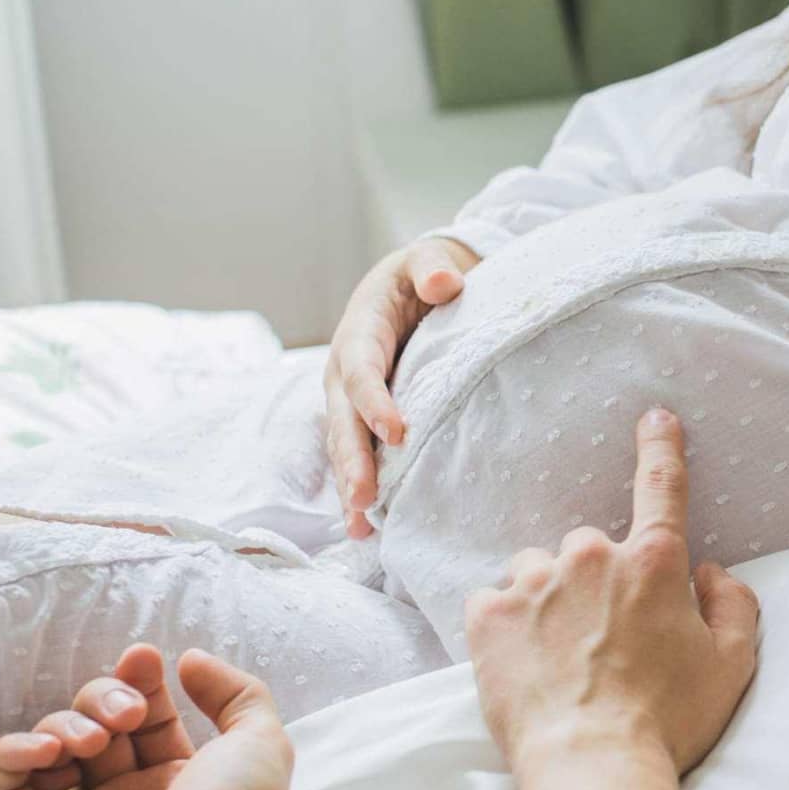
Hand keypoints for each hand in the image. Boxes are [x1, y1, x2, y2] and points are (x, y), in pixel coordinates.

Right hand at [0, 644, 293, 789]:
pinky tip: (47, 751)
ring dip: (65, 723)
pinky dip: (11, 753)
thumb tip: (189, 660)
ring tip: (94, 742)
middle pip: (94, 719)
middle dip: (105, 696)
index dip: (139, 680)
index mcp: (175, 777)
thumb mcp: (260, 739)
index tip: (143, 658)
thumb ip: (236, 690)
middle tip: (126, 715)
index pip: (143, 713)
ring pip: (49, 745)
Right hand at [325, 236, 480, 539]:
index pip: (362, 370)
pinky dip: (359, 490)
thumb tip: (444, 284)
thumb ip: (434, 268)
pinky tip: (366, 528)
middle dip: (353, 460)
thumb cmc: (425, 273)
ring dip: (350, 485)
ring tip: (360, 525)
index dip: (375, 401)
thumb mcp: (428, 260)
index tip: (398, 431)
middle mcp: (346, 370)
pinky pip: (358, 455)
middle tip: (364, 498)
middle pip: (344, 419)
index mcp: (361, 331)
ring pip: (345, 445)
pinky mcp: (364, 419)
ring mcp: (350, 399)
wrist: (415, 284)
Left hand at [467, 409, 760, 781]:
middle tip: (604, 641)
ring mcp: (533, 582)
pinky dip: (504, 624)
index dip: (661, 447)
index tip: (655, 418)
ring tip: (558, 656)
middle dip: (595, 583)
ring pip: (536, 570)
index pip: (661, 485)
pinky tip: (523, 663)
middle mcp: (591, 556)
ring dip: (546, 598)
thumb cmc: (669, 720)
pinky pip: (492, 600)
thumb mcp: (733, 665)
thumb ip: (734, 604)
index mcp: (654, 561)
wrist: (592, 767)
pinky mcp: (487, 615)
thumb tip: (711, 572)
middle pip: (589, 548)